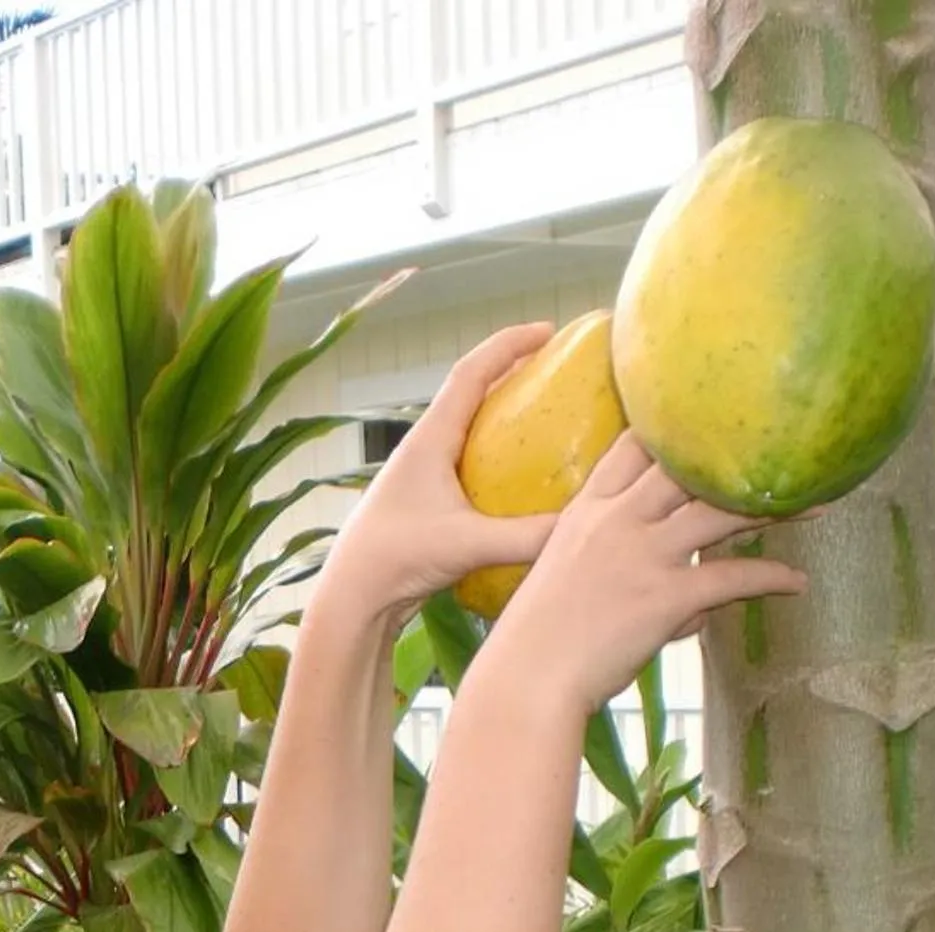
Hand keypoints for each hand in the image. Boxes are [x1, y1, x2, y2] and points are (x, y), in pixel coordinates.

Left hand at [315, 323, 567, 631]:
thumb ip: (526, 535)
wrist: (352, 599)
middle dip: (512, 372)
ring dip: (504, 414)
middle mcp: (424, 449)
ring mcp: (424, 476)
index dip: (509, 345)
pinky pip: (470, 462)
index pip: (471, 373)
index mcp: (429, 440)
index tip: (547, 330)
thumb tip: (582, 522)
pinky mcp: (428, 504)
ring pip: (469, 428)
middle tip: (555, 367)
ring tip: (548, 414)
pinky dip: (499, 455)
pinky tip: (524, 476)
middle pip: (471, 392)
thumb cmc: (394, 560)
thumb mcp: (466, 544)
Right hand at [483, 432, 807, 711]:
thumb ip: (636, 579)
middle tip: (784, 442)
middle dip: (736, 452)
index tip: (709, 414)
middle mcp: (617, 520)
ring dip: (774, 508)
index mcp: (587, 510)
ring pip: (720, 512)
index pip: (634, 445)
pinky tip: (796, 583)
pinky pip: (732, 577)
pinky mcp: (666, 596)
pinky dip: (771, 578)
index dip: (673, 425)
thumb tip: (699, 607)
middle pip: (687, 465)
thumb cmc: (539, 640)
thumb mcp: (571, 583)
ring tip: (816, 503)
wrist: (529, 679)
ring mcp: (643, 555)